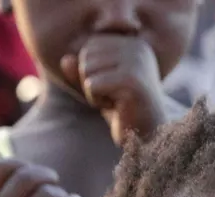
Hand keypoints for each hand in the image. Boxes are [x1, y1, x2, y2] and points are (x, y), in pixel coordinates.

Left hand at [64, 35, 178, 144]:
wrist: (150, 135)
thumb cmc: (124, 109)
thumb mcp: (98, 86)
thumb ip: (81, 71)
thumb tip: (65, 60)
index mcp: (133, 43)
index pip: (91, 45)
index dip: (92, 71)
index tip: (113, 86)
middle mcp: (137, 47)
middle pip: (86, 55)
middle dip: (91, 80)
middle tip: (113, 96)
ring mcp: (136, 62)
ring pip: (86, 69)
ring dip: (93, 91)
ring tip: (116, 101)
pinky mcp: (131, 80)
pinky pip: (91, 85)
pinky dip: (96, 100)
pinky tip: (117, 107)